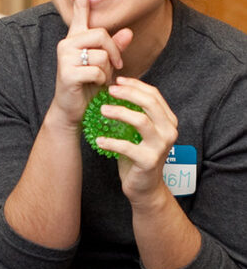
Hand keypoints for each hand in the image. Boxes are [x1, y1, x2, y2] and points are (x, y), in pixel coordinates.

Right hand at [51, 0, 132, 126]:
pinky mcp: (66, 72)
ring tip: (100, 79)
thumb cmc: (88, 86)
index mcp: (75, 38)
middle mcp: (67, 43)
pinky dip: (102, 80)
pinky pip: (97, 70)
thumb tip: (129, 31)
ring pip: (101, 53)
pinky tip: (94, 86)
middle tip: (116, 66)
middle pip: (102, 33)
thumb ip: (116, 48)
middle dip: (114, 51)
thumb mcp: (104, 64)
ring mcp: (65, 57)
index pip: (79, 12)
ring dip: (107, 70)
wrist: (72, 109)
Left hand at [96, 77, 177, 209]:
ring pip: (140, 121)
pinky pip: (127, 147)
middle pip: (149, 103)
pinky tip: (99, 140)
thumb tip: (116, 88)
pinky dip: (110, 142)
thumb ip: (136, 112)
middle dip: (128, 93)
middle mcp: (169, 131)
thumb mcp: (140, 132)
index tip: (116, 80)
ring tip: (102, 110)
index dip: (135, 85)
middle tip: (109, 90)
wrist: (145, 187)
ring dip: (119, 112)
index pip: (154, 95)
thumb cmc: (138, 155)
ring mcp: (160, 146)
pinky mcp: (148, 161)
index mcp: (168, 121)